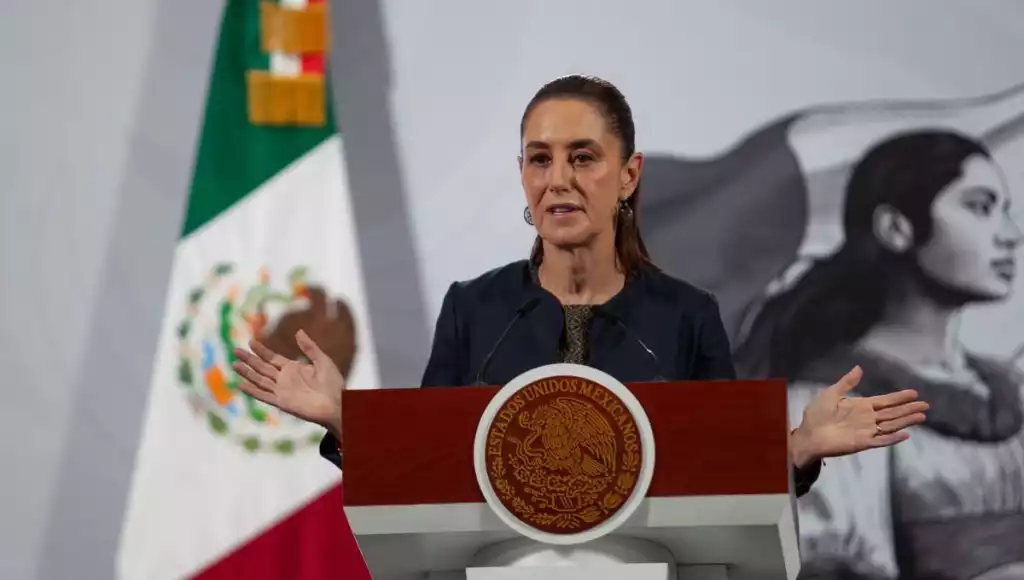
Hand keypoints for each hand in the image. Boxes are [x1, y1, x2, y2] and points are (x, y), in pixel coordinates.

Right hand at [232, 329, 344, 439]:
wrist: (337, 403)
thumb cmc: (333, 384)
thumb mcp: (322, 360)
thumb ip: (309, 347)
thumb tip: (298, 331)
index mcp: (293, 368)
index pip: (272, 358)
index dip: (261, 350)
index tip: (251, 342)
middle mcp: (285, 379)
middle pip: (262, 367)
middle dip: (249, 359)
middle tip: (235, 350)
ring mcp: (282, 391)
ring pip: (260, 380)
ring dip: (247, 373)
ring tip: (235, 364)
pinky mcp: (282, 402)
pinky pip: (264, 395)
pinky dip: (252, 391)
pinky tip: (241, 384)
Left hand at [791, 365, 928, 466]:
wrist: (807, 434)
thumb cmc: (816, 414)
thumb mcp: (831, 394)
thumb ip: (847, 383)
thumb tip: (859, 367)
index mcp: (861, 406)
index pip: (885, 401)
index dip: (899, 397)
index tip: (914, 393)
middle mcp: (867, 418)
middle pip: (893, 413)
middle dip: (909, 408)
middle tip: (926, 405)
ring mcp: (866, 431)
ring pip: (891, 425)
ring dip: (906, 421)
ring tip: (921, 416)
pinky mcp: (862, 443)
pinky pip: (881, 441)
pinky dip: (893, 438)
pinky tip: (906, 434)